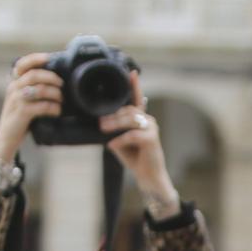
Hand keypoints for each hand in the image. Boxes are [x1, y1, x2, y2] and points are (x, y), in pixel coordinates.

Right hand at [0, 52, 63, 164]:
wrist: (6, 140)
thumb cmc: (19, 121)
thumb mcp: (23, 102)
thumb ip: (33, 91)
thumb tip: (55, 84)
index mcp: (14, 84)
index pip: (22, 65)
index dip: (35, 59)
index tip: (49, 57)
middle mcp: (13, 89)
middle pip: (34, 75)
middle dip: (51, 77)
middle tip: (61, 84)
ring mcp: (16, 101)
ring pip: (38, 89)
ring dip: (54, 93)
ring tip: (61, 99)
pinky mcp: (21, 113)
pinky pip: (40, 106)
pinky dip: (52, 107)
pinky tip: (57, 110)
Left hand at [100, 74, 178, 216]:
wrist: (148, 177)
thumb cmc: (134, 158)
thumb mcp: (120, 141)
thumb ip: (114, 129)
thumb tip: (100, 121)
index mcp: (141, 119)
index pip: (137, 99)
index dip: (134, 85)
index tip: (131, 72)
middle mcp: (148, 120)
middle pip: (128, 110)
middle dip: (112, 116)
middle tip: (99, 122)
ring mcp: (152, 129)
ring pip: (130, 120)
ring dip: (114, 124)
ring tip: (103, 130)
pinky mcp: (152, 139)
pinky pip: (132, 135)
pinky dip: (120, 140)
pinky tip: (112, 145)